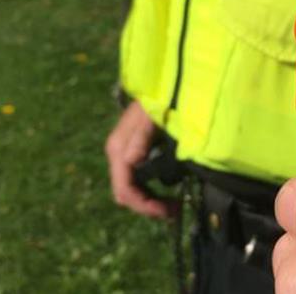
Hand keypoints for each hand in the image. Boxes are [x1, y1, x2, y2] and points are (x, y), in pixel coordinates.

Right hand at [105, 100, 170, 218]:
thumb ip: (142, 136)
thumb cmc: (159, 98)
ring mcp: (126, 154)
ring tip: (175, 205)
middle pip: (126, 194)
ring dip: (151, 200)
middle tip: (176, 211)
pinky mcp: (136, 152)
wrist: (163, 84)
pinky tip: (169, 191)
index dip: (145, 205)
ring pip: (132, 189)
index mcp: (119, 149)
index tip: (169, 211)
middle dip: (148, 206)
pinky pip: (139, 179)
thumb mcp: (152, 116)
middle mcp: (119, 154)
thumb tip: (131, 161)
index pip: (125, 190)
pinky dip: (152, 190)